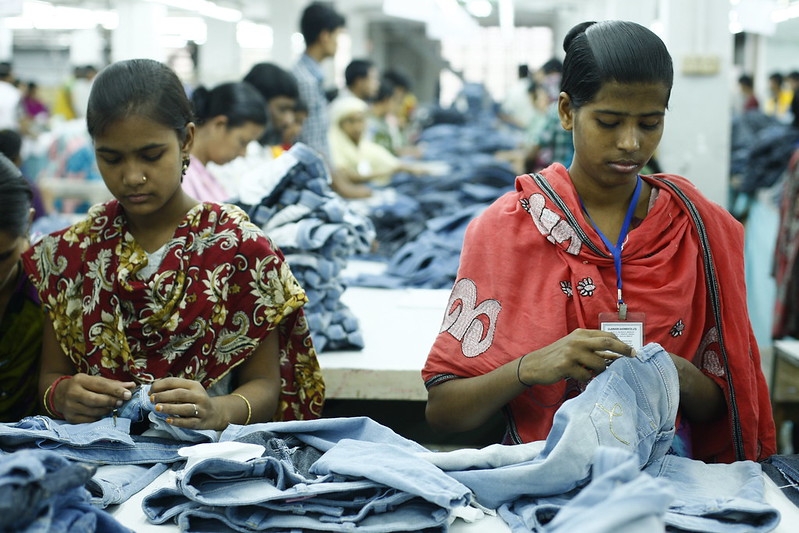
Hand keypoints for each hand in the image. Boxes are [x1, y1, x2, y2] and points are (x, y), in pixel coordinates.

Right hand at [54, 374, 135, 423]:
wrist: (59, 394)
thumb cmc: (83, 386)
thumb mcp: (95, 381)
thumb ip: (113, 384)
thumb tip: (132, 386)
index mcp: (80, 380)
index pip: (100, 385)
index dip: (116, 390)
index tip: (128, 394)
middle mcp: (72, 392)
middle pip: (95, 400)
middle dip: (111, 401)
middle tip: (121, 402)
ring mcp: (69, 406)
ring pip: (93, 411)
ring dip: (106, 410)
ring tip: (112, 407)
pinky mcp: (70, 418)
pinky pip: (89, 420)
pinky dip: (98, 418)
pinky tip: (102, 413)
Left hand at [149, 377, 223, 429]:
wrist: (214, 413)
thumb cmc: (194, 400)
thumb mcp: (188, 391)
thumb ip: (172, 390)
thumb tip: (152, 392)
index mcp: (194, 385)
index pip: (174, 382)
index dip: (160, 385)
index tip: (150, 391)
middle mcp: (199, 396)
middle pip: (180, 394)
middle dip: (164, 396)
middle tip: (151, 399)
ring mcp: (201, 409)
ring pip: (185, 408)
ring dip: (170, 408)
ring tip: (157, 408)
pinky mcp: (200, 422)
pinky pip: (189, 422)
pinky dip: (178, 421)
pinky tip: (168, 420)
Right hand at [518, 328, 634, 384]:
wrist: (535, 364)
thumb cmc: (557, 356)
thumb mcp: (574, 346)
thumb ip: (591, 347)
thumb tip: (615, 354)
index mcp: (580, 334)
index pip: (606, 335)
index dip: (621, 343)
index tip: (631, 350)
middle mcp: (577, 341)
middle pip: (607, 342)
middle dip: (623, 349)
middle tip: (633, 355)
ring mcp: (572, 353)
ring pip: (599, 363)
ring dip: (599, 371)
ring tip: (590, 372)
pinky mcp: (566, 366)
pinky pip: (586, 375)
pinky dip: (585, 378)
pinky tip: (577, 376)